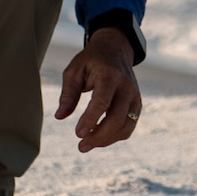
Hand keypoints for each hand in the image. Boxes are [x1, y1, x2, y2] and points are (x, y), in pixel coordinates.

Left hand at [55, 28, 142, 152]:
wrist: (115, 49)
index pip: (102, 102)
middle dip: (99, 136)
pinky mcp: (137, 105)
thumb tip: (59, 116)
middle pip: (117, 119)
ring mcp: (134, 97)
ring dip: (107, 140)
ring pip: (126, 127)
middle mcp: (126, 87)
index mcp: (110, 76)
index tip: (78, 134)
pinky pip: (129, 126)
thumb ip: (68, 94)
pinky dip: (114, 136)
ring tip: (87, 144)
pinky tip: (98, 137)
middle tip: (81, 146)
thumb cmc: (91, 60)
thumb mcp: (74, 71)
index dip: (90, 120)